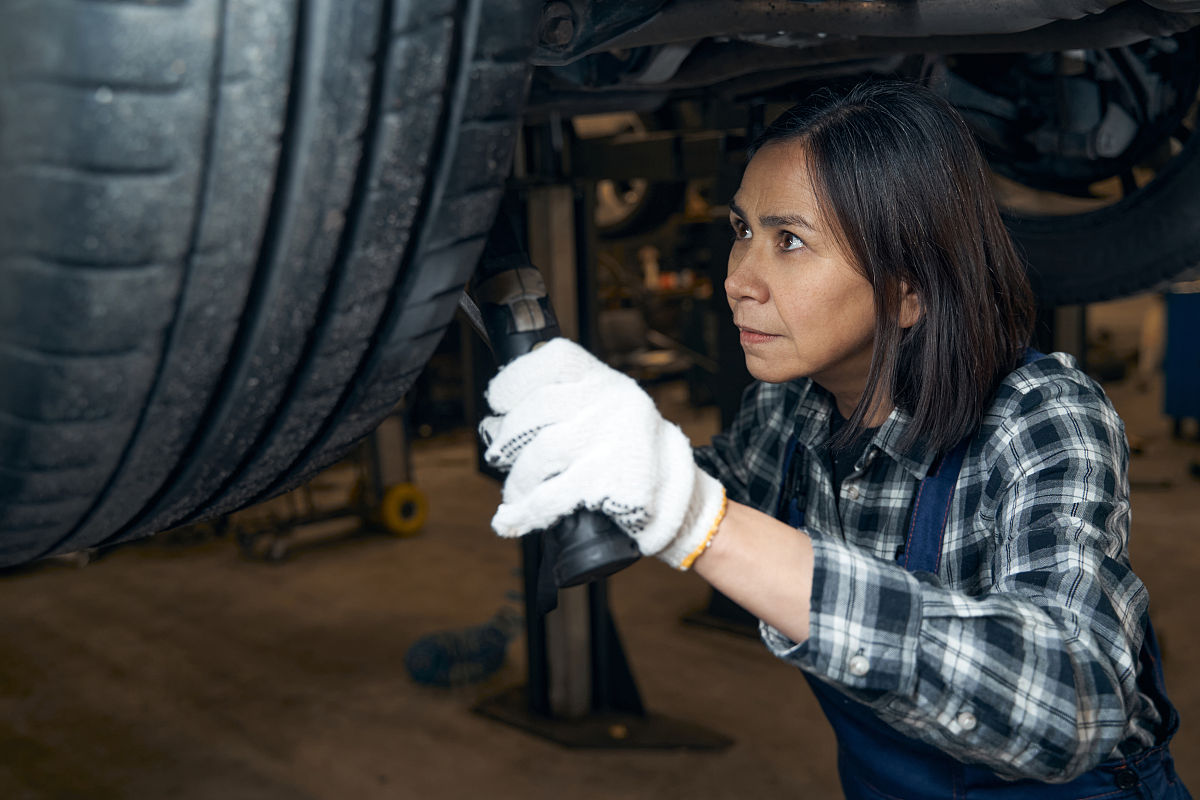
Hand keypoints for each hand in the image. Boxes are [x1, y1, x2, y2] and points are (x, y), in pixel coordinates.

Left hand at [480, 339, 725, 569]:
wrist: (676, 495)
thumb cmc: (623, 453)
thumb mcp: (599, 413)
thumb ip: (558, 407)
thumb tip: (494, 427)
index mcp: (604, 380)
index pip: (554, 360)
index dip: (516, 378)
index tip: (498, 401)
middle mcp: (613, 401)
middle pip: (538, 409)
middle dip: (508, 439)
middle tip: (499, 457)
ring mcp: (616, 438)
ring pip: (542, 452)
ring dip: (517, 479)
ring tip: (514, 493)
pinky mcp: (616, 479)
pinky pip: (554, 494)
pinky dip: (526, 510)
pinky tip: (514, 519)